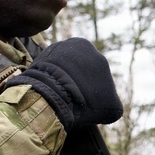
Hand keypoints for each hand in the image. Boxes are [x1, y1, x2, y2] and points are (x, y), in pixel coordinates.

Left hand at [7, 38, 122, 131]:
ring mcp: (57, 49)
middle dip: (78, 82)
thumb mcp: (112, 108)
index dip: (95, 92)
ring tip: (61, 97)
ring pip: (64, 67)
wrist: (54, 95)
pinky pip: (48, 69)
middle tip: (74, 100)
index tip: (88, 104)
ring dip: (64, 79)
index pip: (98, 76)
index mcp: (98, 55)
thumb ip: (115, 104)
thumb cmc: (87, 102)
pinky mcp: (40, 56)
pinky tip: (51, 91)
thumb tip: (111, 106)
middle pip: (80, 68)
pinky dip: (50, 79)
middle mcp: (78, 46)